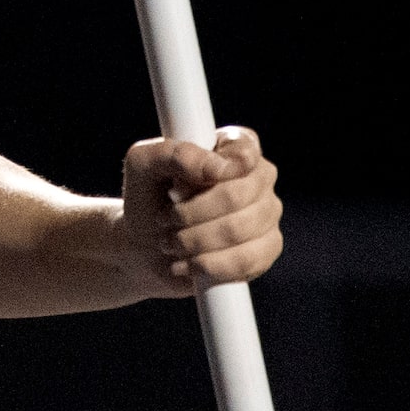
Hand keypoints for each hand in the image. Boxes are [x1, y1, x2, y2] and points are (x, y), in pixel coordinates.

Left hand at [117, 126, 281, 294]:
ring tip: (170, 243)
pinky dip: (208, 265)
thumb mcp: (142, 165)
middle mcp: (257, 178)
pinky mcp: (266, 250)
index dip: (214, 170)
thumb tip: (220, 168)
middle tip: (164, 219)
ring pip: (240, 230)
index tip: (177, 187)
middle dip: (190, 213)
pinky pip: (247, 261)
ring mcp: (267, 214)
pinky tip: (186, 264)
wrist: (145, 247)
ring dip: (194, 240)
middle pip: (237, 195)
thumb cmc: (146, 198)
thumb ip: (173, 154)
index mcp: (232, 146)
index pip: (244, 150)